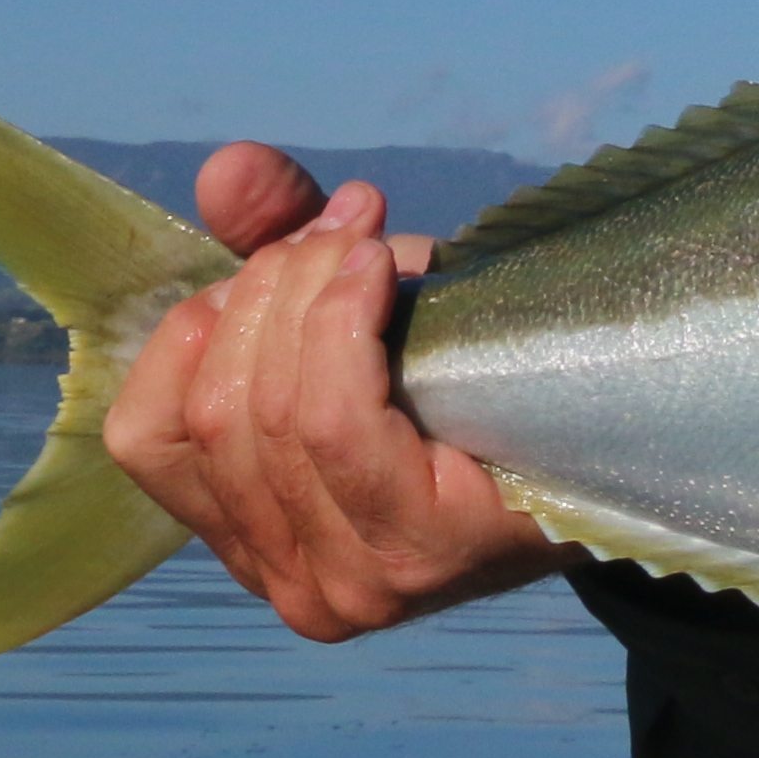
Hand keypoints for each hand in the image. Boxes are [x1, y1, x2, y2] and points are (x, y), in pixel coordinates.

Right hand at [98, 142, 556, 640]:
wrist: (611, 448)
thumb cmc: (468, 388)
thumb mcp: (352, 311)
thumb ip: (275, 245)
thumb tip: (226, 171)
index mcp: (246, 541)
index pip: (147, 436)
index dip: (191, 330)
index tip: (270, 255)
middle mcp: (288, 586)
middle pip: (217, 409)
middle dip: (268, 289)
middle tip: (339, 227)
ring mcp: (348, 585)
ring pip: (272, 409)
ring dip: (309, 292)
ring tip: (364, 236)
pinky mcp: (415, 552)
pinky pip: (333, 420)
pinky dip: (343, 325)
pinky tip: (380, 274)